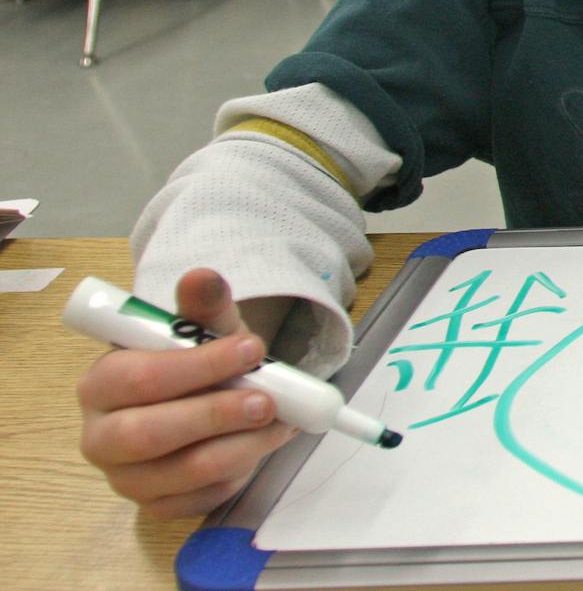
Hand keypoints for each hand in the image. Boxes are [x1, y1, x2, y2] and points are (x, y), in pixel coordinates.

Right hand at [77, 269, 297, 517]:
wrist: (204, 399)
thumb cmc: (195, 363)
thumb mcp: (203, 329)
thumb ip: (202, 306)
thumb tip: (203, 277)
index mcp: (100, 384)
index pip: (138, 377)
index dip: (199, 365)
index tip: (252, 348)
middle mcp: (101, 436)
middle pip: (149, 433)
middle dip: (216, 415)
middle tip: (268, 400)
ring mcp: (126, 478)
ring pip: (183, 471)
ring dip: (242, 446)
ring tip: (279, 421)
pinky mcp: (157, 507)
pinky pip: (201, 498)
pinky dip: (240, 472)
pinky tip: (261, 445)